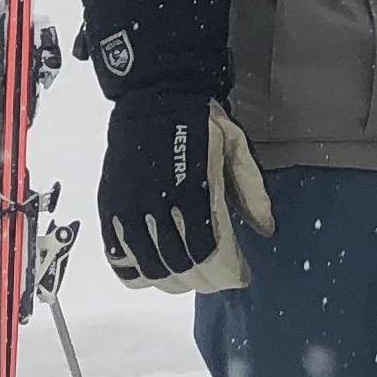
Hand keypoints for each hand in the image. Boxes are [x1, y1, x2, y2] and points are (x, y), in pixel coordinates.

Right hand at [100, 94, 275, 292]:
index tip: (240, 277)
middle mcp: (158, 205)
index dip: (226, 274)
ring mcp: (130, 210)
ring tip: (189, 277)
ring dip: (173, 281)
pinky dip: (136, 273)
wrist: (155, 95)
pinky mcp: (110, 209)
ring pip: (151, 268)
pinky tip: (154, 271)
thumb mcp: (236, 147)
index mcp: (194, 190)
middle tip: (217, 279)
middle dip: (204, 281)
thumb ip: (252, 191)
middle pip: (181, 267)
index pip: (209, 253)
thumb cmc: (199, 122)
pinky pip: (118, 258)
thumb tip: (266, 229)